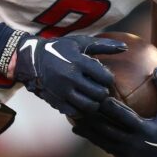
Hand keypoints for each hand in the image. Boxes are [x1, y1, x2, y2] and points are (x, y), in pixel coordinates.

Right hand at [11, 34, 125, 117]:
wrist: (31, 60)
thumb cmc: (60, 48)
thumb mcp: (80, 43)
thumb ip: (104, 45)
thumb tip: (125, 47)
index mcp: (78, 62)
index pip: (105, 77)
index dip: (108, 78)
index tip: (103, 76)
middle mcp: (70, 77)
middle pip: (99, 94)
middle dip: (103, 92)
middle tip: (99, 88)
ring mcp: (62, 91)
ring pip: (90, 106)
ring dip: (94, 103)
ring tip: (92, 96)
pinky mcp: (56, 101)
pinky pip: (76, 113)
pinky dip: (82, 110)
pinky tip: (80, 101)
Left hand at [71, 68, 156, 156]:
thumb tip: (156, 68)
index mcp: (146, 131)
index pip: (125, 118)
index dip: (112, 108)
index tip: (100, 96)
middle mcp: (134, 144)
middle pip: (109, 130)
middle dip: (93, 118)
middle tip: (80, 104)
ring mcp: (127, 153)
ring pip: (102, 140)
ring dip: (87, 130)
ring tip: (73, 117)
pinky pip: (104, 146)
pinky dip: (91, 137)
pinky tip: (78, 128)